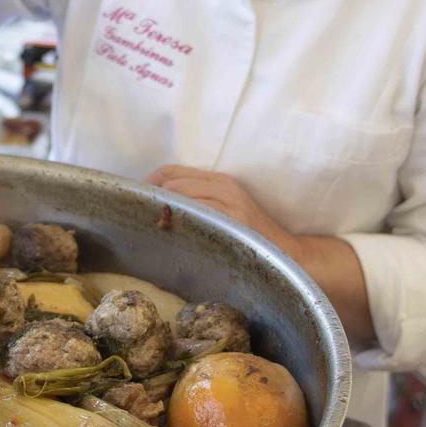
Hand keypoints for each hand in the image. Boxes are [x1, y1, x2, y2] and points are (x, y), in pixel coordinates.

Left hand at [145, 166, 290, 245]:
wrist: (288, 254)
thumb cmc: (250, 235)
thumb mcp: (225, 210)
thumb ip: (196, 205)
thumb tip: (155, 215)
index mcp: (219, 180)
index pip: (171, 172)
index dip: (148, 184)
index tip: (136, 202)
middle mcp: (223, 187)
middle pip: (170, 182)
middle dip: (150, 200)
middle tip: (137, 219)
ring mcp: (229, 204)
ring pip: (179, 196)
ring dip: (161, 212)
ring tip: (151, 230)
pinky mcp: (232, 222)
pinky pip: (195, 216)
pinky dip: (178, 226)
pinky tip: (170, 240)